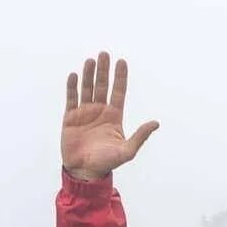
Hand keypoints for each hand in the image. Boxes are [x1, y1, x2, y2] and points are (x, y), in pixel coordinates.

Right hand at [62, 51, 157, 180]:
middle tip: (104, 54)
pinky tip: (74, 75)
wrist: (85, 173)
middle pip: (102, 86)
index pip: (118, 92)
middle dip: (103, 70)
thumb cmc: (107, 163)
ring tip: (91, 60)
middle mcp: (100, 111)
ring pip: (87, 89)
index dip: (120, 77)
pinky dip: (72, 87)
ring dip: (88, 74)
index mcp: (114, 117)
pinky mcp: (70, 118)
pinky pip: (71, 98)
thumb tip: (156, 123)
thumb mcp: (127, 151)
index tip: (121, 61)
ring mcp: (85, 113)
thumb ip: (140, 136)